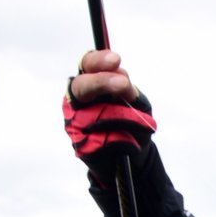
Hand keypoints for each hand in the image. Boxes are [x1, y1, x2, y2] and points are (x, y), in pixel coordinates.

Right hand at [63, 49, 155, 175]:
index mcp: (91, 82)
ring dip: (121, 117)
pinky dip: (120, 139)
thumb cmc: (134, 123)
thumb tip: (122, 81)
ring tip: (141, 123)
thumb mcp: (137, 103)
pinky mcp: (80, 145)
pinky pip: (100, 139)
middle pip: (81, 86)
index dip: (99, 61)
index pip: (87, 65)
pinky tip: (129, 140)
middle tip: (124, 84)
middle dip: (102, 82)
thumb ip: (128, 91)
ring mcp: (74, 123)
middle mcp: (78, 101)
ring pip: (93, 113)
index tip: (116, 60)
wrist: (135, 157)